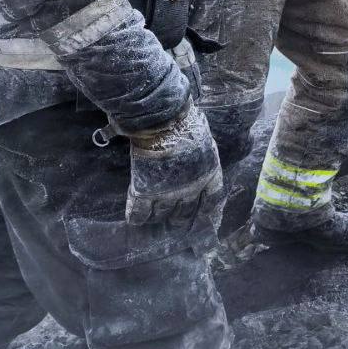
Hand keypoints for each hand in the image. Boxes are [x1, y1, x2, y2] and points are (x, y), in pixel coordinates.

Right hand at [125, 99, 223, 228]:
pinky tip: (135, 221)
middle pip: (187, 212)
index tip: (205, 219)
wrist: (164, 123)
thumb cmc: (186, 124)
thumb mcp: (204, 140)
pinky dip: (137, 217)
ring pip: (163, 214)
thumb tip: (198, 159)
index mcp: (209, 174)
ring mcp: (169, 192)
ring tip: (155, 221)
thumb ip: (202, 155)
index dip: (208, 212)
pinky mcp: (146, 192)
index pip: (212, 201)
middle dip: (182, 220)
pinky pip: (141, 212)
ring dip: (159, 218)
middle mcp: (191, 188)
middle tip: (177, 225)